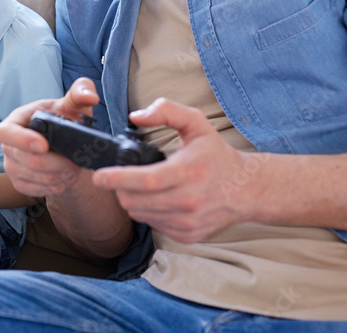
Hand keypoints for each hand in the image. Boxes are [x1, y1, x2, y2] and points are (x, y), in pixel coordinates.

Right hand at [0, 78, 100, 197]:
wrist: (64, 142)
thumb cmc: (65, 118)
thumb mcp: (73, 103)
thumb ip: (81, 92)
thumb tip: (90, 96)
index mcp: (15, 121)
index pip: (6, 132)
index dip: (22, 140)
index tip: (44, 145)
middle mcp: (8, 146)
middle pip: (29, 161)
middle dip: (59, 162)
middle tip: (77, 158)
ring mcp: (12, 167)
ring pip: (39, 178)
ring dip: (63, 174)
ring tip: (74, 164)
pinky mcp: (21, 184)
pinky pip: (41, 190)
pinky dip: (59, 185)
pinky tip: (67, 174)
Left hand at [92, 98, 255, 243]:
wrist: (247, 189)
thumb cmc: (217, 155)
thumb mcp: (196, 123)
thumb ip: (166, 111)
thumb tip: (136, 117)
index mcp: (190, 172)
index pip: (147, 181)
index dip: (118, 179)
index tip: (99, 177)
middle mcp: (189, 201)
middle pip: (137, 202)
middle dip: (120, 189)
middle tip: (119, 177)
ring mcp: (189, 222)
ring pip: (141, 215)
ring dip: (132, 202)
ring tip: (142, 187)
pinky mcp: (188, 235)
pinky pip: (153, 225)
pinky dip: (148, 213)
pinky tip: (159, 199)